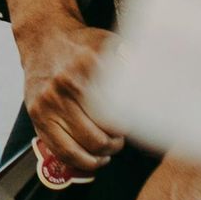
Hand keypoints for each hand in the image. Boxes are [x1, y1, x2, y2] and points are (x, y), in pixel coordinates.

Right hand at [5, 0, 122, 175]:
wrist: (43, 38)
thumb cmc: (82, 45)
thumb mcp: (111, 44)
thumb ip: (136, 63)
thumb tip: (163, 83)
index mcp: (88, 66)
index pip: (114, 116)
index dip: (126, 128)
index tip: (130, 125)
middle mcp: (64, 86)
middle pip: (98, 136)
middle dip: (114, 143)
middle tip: (119, 137)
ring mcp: (47, 103)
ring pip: (80, 148)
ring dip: (99, 155)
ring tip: (107, 148)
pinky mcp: (36, 116)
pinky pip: (60, 151)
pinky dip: (79, 161)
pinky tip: (91, 157)